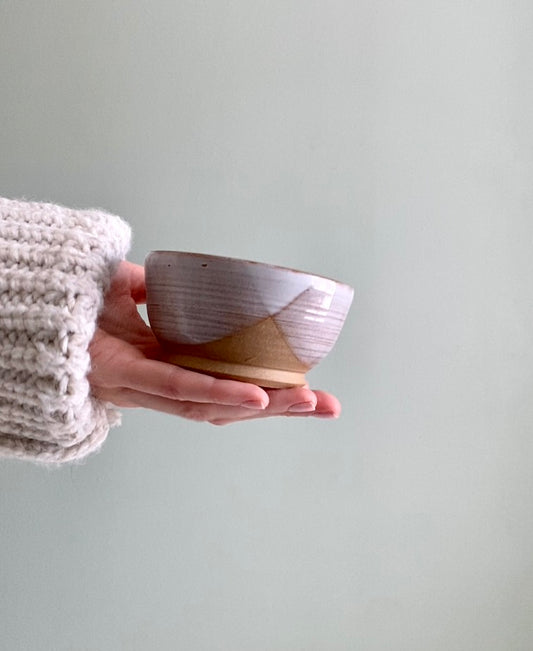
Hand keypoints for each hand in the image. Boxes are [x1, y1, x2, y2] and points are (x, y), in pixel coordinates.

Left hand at [89, 261, 340, 423]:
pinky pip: (179, 389)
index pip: (228, 386)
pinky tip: (256, 396)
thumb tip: (182, 282)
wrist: (29, 311)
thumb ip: (153, 291)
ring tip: (307, 403)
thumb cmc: (76, 309)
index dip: (269, 393)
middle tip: (328, 406)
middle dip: (282, 408)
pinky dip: (219, 393)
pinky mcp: (129, 378)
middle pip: (232, 406)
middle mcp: (165, 386)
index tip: (309, 391)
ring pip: (215, 407)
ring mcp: (149, 387)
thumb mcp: (126, 291)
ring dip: (265, 407)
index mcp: (170, 365)